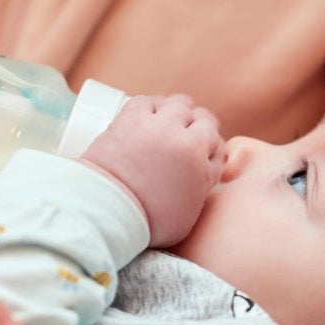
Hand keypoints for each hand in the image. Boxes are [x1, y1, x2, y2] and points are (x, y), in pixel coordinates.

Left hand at [81, 95, 221, 246]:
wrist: (107, 210)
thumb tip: (198, 182)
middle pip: (205, 121)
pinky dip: (151, 105)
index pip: (217, 150)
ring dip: (180, 111)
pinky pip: (148, 100)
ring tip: (172, 120)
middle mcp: (185, 141)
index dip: (210, 151)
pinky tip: (148, 114)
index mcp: (201, 168)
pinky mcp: (131, 118)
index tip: (201, 155)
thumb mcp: (184, 221)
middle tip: (189, 136)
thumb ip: (196, 196)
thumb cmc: (145, 224)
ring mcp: (158, 126)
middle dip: (201, 128)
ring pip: (180, 104)